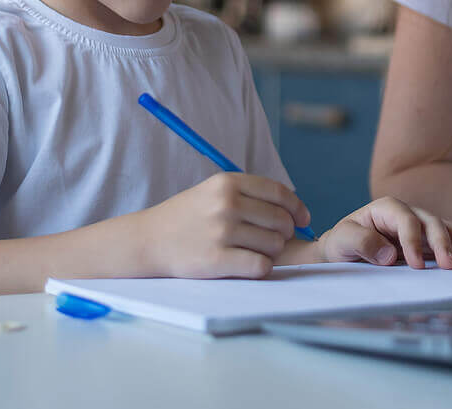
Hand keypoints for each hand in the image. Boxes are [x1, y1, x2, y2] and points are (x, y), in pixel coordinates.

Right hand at [136, 172, 311, 278]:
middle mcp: (226, 204)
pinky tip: (249, 265)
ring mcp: (222, 231)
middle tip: (273, 240)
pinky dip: (261, 268)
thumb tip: (292, 208)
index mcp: (227, 183)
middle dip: (284, 233)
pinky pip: (261, 266)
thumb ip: (248, 194)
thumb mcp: (213, 192)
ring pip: (274, 245)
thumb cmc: (186, 218)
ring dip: (270, 252)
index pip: (279, 192)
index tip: (303, 219)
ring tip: (253, 252)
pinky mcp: (217, 260)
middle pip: (281, 220)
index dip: (296, 207)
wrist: (148, 241)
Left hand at [319, 197, 451, 269]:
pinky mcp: (428, 242)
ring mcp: (421, 227)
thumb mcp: (342, 240)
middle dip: (443, 244)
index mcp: (387, 208)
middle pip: (432, 223)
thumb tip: (389, 255)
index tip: (416, 265)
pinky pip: (451, 242)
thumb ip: (362, 243)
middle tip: (450, 266)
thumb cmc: (342, 243)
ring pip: (446, 230)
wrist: (343, 252)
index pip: (406, 220)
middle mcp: (408, 214)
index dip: (413, 241)